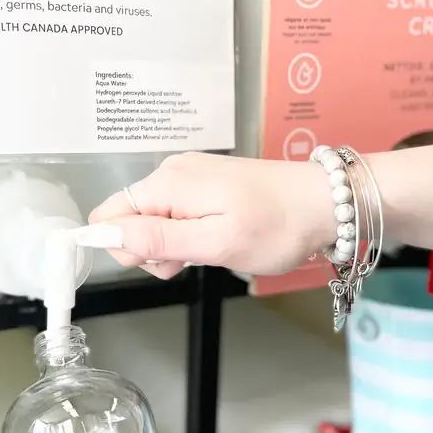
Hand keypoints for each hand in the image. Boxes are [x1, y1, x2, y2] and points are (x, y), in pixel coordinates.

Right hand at [89, 152, 335, 278]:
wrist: (327, 203)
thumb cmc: (277, 227)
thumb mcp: (215, 243)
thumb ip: (157, 239)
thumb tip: (105, 234)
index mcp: (168, 184)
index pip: (108, 216)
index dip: (125, 247)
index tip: (164, 259)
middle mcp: (171, 173)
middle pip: (128, 220)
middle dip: (152, 250)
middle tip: (194, 258)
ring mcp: (188, 176)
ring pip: (152, 221)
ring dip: (173, 246)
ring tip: (211, 250)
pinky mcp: (204, 184)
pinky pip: (174, 214)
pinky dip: (188, 234)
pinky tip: (216, 238)